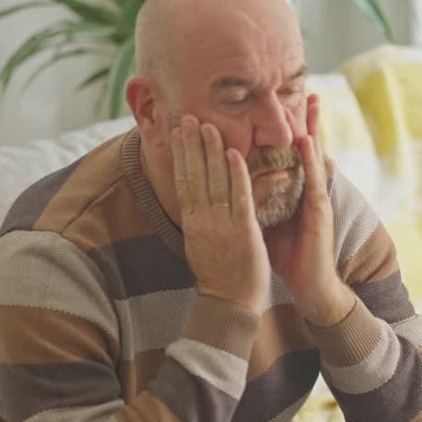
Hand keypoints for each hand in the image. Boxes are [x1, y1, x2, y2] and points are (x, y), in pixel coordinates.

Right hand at [172, 116, 269, 311]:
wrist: (230, 304)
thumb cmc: (219, 275)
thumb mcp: (199, 244)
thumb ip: (198, 219)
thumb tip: (193, 198)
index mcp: (192, 223)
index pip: (183, 181)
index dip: (181, 154)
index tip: (179, 131)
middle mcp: (202, 221)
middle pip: (194, 175)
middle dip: (191, 144)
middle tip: (188, 117)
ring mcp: (222, 225)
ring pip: (214, 181)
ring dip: (211, 151)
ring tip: (208, 126)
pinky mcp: (243, 232)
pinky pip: (239, 198)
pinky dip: (236, 174)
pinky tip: (234, 153)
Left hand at [264, 94, 354, 325]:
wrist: (310, 288)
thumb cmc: (289, 258)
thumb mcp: (267, 224)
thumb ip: (255, 203)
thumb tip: (232, 188)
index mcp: (295, 194)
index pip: (292, 157)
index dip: (289, 133)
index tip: (285, 107)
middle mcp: (308, 193)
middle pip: (307, 151)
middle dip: (308, 121)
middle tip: (309, 92)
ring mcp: (317, 201)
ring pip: (315, 159)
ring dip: (314, 130)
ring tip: (312, 104)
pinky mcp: (320, 214)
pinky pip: (313, 181)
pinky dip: (310, 160)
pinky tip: (306, 141)